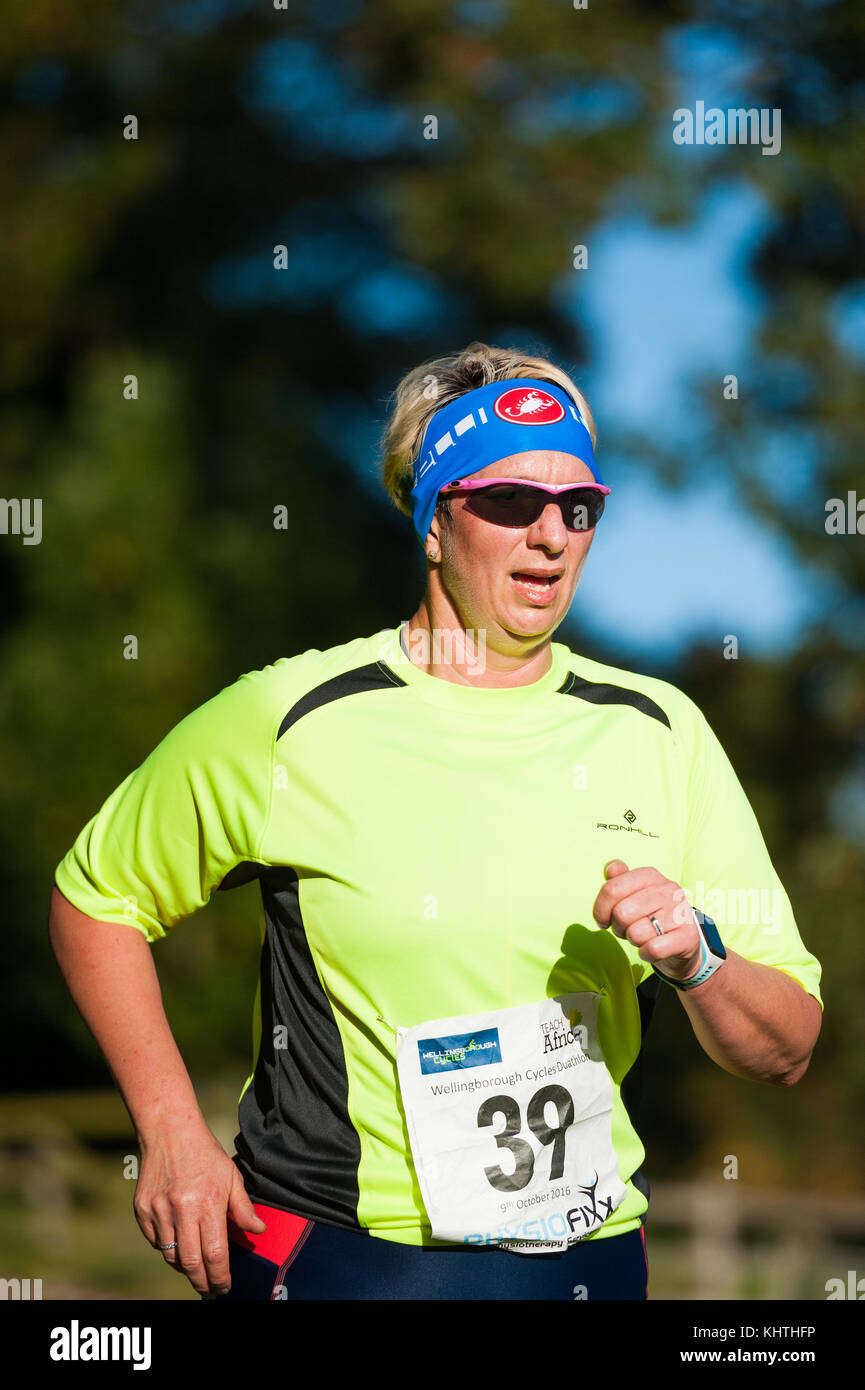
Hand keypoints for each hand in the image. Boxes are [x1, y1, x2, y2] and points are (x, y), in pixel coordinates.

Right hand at [133, 1122, 266, 1296]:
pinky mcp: (142, 1210)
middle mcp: (181, 1209)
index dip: (220, 1277)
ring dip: (185, 1268)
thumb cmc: (205, 1154)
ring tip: (196, 1269)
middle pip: (191, 1263)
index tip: (224, 1287)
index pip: (215, 1254)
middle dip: (202, 1283)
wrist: (169, 1132)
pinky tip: (179, 1246)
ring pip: (171, 1256)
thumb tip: (258, 1231)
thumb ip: (243, 1207)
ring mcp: (159, 1211)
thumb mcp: (231, 1176)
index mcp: (208, 1203)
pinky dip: (167, 1249)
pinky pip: (155, 1242)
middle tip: (210, 1291)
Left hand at [592, 860, 702, 982]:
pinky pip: (653, 949)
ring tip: (644, 936)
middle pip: (621, 913)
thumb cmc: (651, 915)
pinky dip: (646, 953)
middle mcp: (668, 890)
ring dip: (634, 941)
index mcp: (650, 875)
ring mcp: (680, 912)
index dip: (600, 910)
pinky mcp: (688, 936)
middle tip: (627, 929)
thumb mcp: (633, 894)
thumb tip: (611, 868)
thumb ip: (618, 880)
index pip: (611, 889)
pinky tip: (651, 949)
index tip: (604, 920)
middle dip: (618, 927)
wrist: (682, 941)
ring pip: (636, 933)